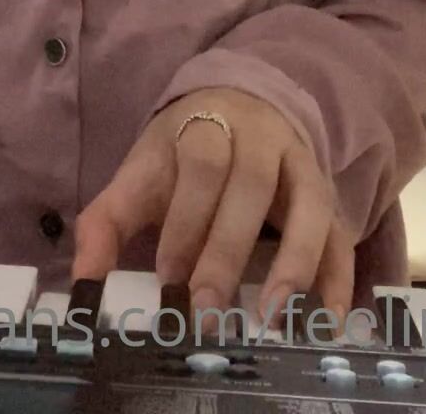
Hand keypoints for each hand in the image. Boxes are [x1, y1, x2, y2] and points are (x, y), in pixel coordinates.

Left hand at [73, 88, 352, 329]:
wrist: (240, 105)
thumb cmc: (182, 153)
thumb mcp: (142, 172)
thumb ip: (107, 221)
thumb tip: (84, 281)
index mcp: (206, 125)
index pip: (201, 163)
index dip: (187, 218)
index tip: (168, 276)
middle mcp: (260, 139)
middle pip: (250, 186)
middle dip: (227, 250)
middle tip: (207, 309)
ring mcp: (300, 165)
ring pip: (307, 205)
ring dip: (293, 261)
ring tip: (271, 316)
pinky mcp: (326, 195)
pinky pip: (340, 232)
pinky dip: (337, 277)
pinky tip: (326, 319)